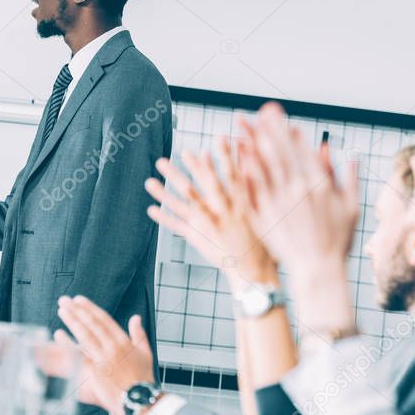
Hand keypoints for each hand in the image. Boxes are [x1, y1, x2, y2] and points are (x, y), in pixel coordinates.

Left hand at [54, 295, 154, 414]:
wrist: (140, 399)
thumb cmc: (143, 378)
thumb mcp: (145, 353)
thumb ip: (139, 333)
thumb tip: (136, 318)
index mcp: (123, 341)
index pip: (104, 320)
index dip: (90, 308)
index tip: (80, 300)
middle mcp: (112, 347)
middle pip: (92, 324)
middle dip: (78, 310)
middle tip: (65, 300)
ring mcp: (103, 358)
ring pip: (85, 335)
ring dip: (73, 321)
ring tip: (62, 310)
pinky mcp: (95, 371)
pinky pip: (79, 355)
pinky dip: (68, 344)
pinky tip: (59, 334)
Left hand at [145, 142, 276, 286]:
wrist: (253, 273)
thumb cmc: (263, 243)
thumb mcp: (265, 214)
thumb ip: (258, 190)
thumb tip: (257, 168)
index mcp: (239, 204)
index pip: (229, 174)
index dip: (222, 156)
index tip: (212, 141)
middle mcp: (220, 212)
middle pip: (197, 187)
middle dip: (179, 172)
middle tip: (164, 160)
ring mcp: (206, 225)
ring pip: (181, 205)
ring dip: (163, 192)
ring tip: (148, 181)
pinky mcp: (197, 238)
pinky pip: (177, 226)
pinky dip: (164, 218)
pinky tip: (151, 209)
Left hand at [237, 103, 358, 276]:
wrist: (318, 269)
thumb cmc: (337, 240)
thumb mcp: (351, 207)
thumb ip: (347, 178)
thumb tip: (347, 155)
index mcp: (319, 184)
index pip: (299, 149)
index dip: (285, 130)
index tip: (275, 114)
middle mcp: (297, 188)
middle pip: (278, 151)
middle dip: (265, 128)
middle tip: (254, 112)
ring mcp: (279, 202)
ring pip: (263, 165)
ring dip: (251, 142)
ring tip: (240, 126)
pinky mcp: (265, 216)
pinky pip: (253, 188)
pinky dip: (247, 169)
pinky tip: (239, 155)